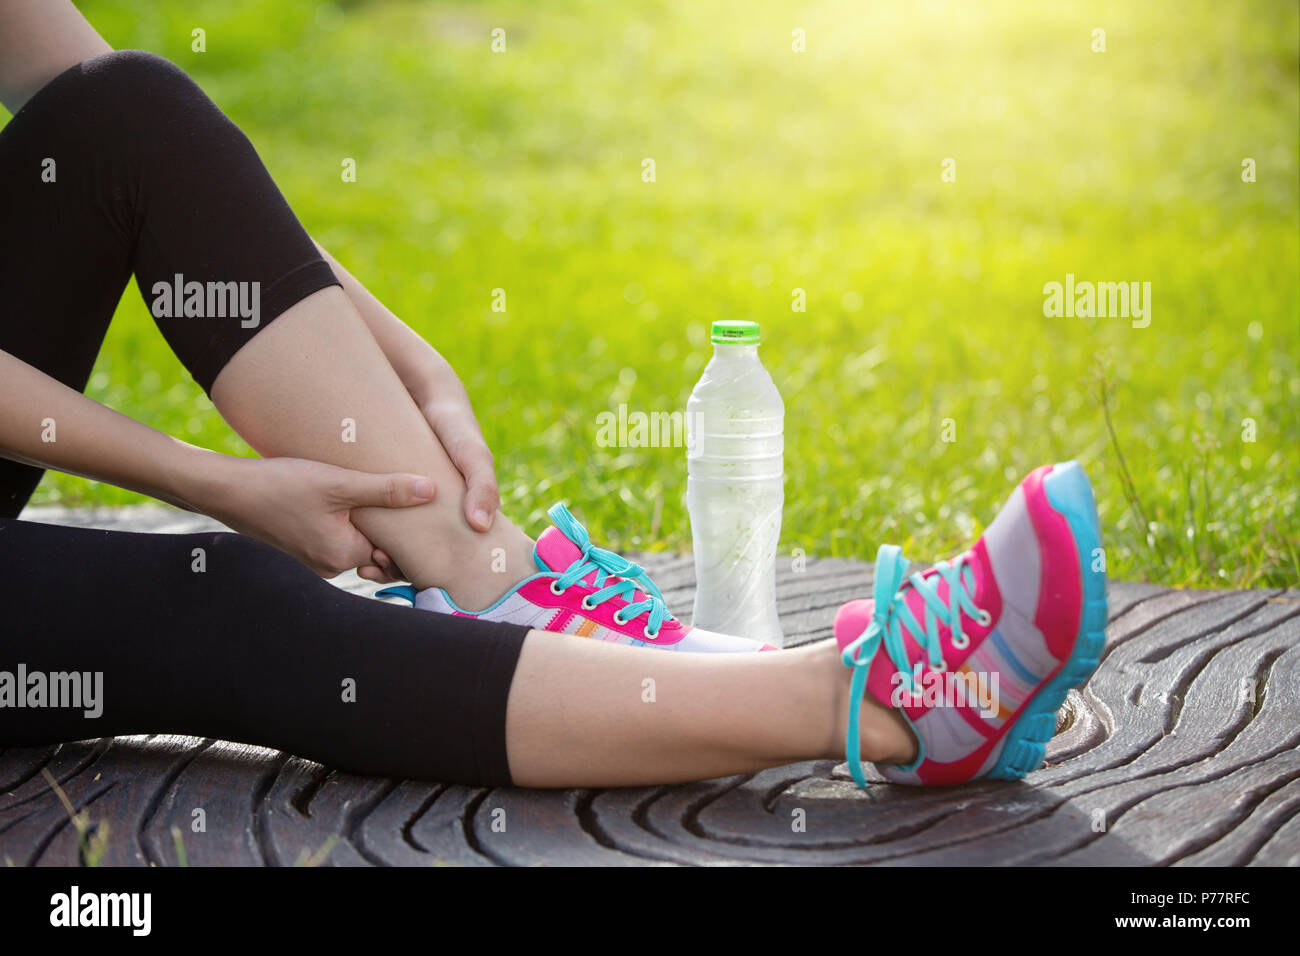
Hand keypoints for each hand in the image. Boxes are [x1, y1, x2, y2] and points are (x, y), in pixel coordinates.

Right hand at [205, 456, 434, 577]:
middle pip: (378, 552)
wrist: (226, 489)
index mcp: (343, 555)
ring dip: (370, 525)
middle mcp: (330, 565)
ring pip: (357, 543)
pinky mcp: (302, 546)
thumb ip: (387, 489)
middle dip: (394, 531)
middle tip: (410, 502)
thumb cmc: (280, 485)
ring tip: (384, 495)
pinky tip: (353, 499)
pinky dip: (350, 523)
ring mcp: (314, 559)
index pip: (396, 555)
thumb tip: (431, 491)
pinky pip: (337, 538)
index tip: (427, 513)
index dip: (414, 535)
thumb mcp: (340, 483)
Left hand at [356, 362, 496, 585]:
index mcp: (458, 514)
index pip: (446, 554)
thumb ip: (484, 488)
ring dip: (377, 551)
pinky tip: (353, 531)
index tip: (406, 574)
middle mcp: (432, 512)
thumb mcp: (473, 456)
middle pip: (414, 551)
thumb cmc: (456, 429)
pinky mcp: (386, 490)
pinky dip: (365, 527)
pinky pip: (374, 517)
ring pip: (392, 539)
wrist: (424, 394)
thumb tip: (481, 526)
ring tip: (363, 559)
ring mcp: (407, 502)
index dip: (428, 569)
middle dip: (394, 565)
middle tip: (374, 568)